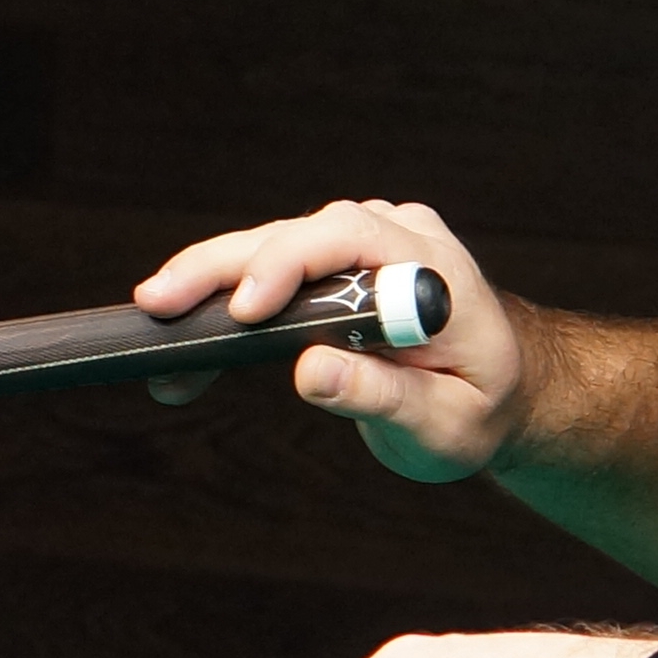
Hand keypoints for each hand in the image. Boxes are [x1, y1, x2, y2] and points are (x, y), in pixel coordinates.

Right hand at [132, 200, 524, 481]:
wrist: (503, 385)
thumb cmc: (481, 409)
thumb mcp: (445, 424)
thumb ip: (383, 398)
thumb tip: (308, 371)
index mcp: (433, 268)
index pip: (352, 238)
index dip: (290, 263)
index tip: (246, 310)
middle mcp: (397, 236)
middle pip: (295, 232)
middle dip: (221, 267)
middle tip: (159, 303)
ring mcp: (366, 240)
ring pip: (271, 245)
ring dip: (208, 279)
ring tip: (154, 319)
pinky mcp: (337, 259)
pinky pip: (272, 267)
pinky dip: (225, 299)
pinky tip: (184, 334)